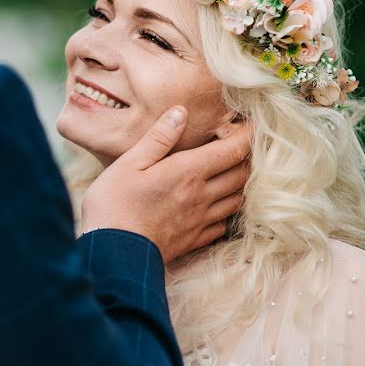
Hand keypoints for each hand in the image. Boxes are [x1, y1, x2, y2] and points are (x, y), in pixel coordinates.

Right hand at [79, 106, 251, 262]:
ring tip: (237, 171)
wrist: (113, 252)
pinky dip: (229, 211)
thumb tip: (181, 112)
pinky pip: (223, 225)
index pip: (231, 150)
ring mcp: (200, 220)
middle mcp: (201, 195)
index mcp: (187, 172)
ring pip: (237, 199)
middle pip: (241, 174)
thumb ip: (158, 138)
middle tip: (244, 145)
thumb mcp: (129, 163)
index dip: (247, 135)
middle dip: (248, 156)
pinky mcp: (194, 240)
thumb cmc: (114, 204)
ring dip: (243, 183)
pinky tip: (219, 206)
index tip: (250, 123)